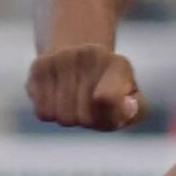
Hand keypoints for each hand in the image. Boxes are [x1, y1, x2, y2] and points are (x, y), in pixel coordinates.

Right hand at [27, 44, 143, 130]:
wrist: (77, 54)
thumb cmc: (109, 89)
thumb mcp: (131, 100)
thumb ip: (136, 110)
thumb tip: (126, 107)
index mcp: (118, 64)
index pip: (108, 99)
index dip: (112, 115)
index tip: (117, 113)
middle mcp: (90, 54)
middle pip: (85, 119)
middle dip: (90, 121)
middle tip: (92, 107)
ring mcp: (63, 58)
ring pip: (63, 118)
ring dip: (69, 118)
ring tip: (75, 101)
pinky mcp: (39, 66)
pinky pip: (43, 113)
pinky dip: (50, 113)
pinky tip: (57, 98)